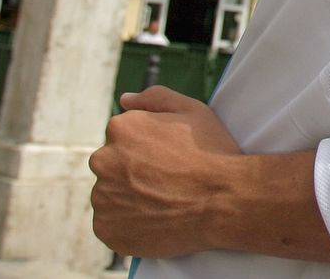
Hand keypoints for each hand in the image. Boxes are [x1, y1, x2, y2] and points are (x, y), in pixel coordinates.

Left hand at [90, 86, 242, 257]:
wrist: (227, 200)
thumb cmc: (214, 152)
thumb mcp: (194, 111)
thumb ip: (156, 98)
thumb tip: (124, 100)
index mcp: (120, 129)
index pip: (123, 138)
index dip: (149, 149)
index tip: (171, 159)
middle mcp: (103, 161)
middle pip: (113, 167)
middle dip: (134, 173)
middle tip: (168, 182)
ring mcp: (102, 198)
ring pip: (112, 197)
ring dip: (131, 199)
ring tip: (166, 202)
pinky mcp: (107, 230)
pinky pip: (112, 226)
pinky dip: (130, 225)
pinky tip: (159, 219)